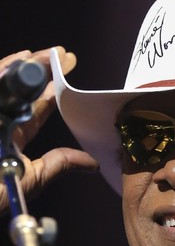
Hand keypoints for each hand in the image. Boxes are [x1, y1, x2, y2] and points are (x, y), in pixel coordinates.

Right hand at [0, 47, 97, 213]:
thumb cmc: (0, 192)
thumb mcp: (35, 177)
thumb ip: (61, 164)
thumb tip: (94, 164)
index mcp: (14, 136)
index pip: (37, 107)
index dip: (52, 90)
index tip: (66, 74)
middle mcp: (1, 122)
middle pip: (22, 90)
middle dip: (42, 70)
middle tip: (63, 54)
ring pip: (5, 82)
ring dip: (26, 65)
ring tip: (48, 53)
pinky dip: (4, 71)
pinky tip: (22, 58)